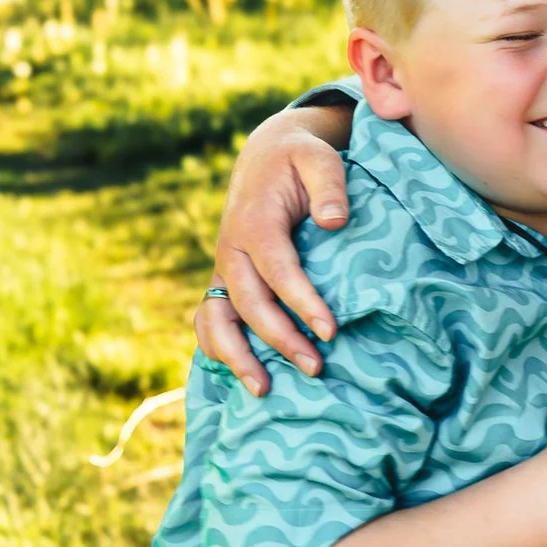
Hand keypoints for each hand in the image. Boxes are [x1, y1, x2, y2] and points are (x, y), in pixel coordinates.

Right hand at [196, 106, 356, 392]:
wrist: (266, 156)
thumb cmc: (301, 160)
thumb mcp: (319, 158)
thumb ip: (329, 185)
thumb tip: (334, 221)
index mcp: (255, 223)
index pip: (278, 271)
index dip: (302, 302)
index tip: (331, 330)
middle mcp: (231, 249)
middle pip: (248, 304)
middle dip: (278, 338)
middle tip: (315, 367)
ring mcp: (224, 267)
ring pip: (217, 318)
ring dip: (237, 355)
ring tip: (265, 390)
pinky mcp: (226, 277)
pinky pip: (211, 317)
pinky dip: (218, 346)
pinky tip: (242, 372)